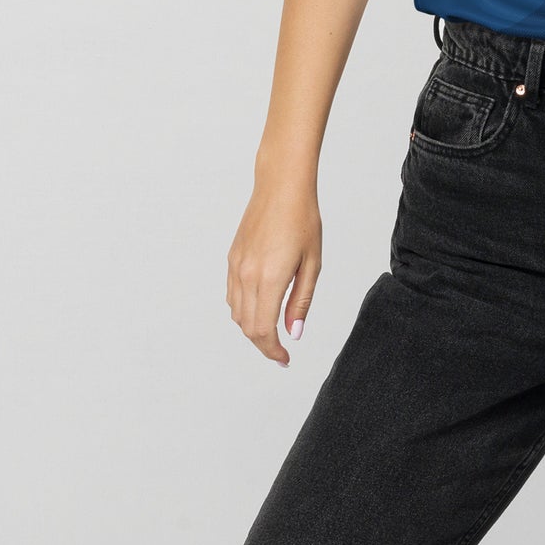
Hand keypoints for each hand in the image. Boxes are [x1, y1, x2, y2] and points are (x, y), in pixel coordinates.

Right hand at [225, 174, 321, 367]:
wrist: (281, 186)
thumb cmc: (303, 219)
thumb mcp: (312, 262)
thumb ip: (301, 300)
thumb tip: (293, 333)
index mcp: (269, 278)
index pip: (263, 330)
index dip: (273, 350)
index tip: (285, 359)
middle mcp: (247, 276)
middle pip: (247, 327)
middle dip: (263, 344)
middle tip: (281, 351)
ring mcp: (236, 267)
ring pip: (236, 313)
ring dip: (252, 328)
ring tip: (272, 331)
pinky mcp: (232, 258)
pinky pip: (232, 294)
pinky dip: (243, 309)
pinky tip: (259, 307)